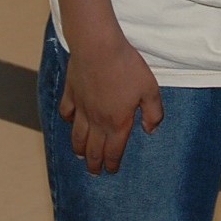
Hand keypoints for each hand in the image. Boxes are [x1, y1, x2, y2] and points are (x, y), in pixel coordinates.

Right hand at [58, 29, 163, 175]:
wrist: (98, 47)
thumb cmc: (127, 67)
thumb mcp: (150, 90)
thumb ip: (153, 113)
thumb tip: (151, 131)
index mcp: (117, 123)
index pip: (113, 151)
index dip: (112, 164)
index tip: (111, 171)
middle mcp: (97, 120)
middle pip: (93, 149)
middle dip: (94, 164)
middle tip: (94, 172)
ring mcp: (81, 108)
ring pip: (77, 135)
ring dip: (79, 149)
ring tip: (80, 156)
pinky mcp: (71, 93)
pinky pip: (66, 112)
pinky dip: (67, 120)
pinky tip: (69, 121)